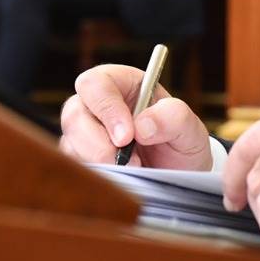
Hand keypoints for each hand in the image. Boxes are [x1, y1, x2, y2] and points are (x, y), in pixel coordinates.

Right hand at [60, 64, 212, 169]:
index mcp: (123, 84)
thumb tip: (143, 124)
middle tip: (129, 162)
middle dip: (98, 143)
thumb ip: (174, 117)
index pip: (97, 83)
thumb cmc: (181, 144)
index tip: (126, 137)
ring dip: (99, 162)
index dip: (107, 108)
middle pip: (74, 114)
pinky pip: (72, 165)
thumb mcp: (190, 129)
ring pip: (69, 142)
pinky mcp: (78, 157)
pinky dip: (95, 175)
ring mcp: (84, 131)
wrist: (177, 176)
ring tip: (134, 168)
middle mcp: (97, 104)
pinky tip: (120, 176)